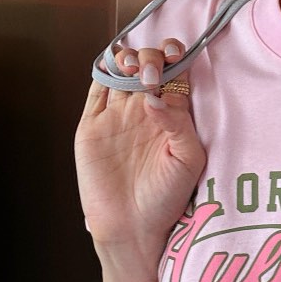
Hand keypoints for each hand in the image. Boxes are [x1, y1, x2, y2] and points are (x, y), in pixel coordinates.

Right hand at [76, 37, 206, 250]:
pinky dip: (101, 72)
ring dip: (125, 58)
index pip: (175, 71)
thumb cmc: (167, 197)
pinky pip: (96, 91)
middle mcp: (144, 109)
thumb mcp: (188, 160)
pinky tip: (110, 66)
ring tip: (132, 67)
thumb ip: (178, 124)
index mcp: (172, 113)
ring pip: (119, 71)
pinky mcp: (92, 125)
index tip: (176, 56)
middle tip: (152, 75)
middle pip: (147, 64)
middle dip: (150, 57)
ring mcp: (117, 115)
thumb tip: (155, 97)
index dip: (175, 55)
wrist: (132, 226)